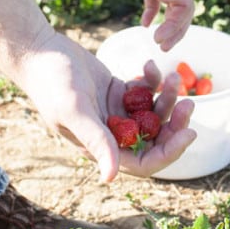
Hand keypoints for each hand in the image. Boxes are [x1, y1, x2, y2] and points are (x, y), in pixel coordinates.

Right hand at [17, 31, 195, 180]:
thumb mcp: (75, 111)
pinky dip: (152, 81)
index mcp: (101, 147)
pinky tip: (148, 65)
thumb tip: (110, 178)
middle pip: (155, 139)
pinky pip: (145, 92)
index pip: (144, 162)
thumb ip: (96, 141)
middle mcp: (112, 133)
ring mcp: (117, 112)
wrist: (40, 51)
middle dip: (174, 123)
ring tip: (173, 77)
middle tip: (187, 101)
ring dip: (167, 98)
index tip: (189, 133)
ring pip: (154, 114)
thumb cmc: (52, 82)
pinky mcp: (118, 92)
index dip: (170, 152)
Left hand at [93, 0, 193, 50]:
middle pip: (181, 9)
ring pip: (168, 6)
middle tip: (161, 47)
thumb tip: (170, 1)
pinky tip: (144, 24)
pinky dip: (151, 12)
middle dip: (176, 29)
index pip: (184, 3)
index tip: (159, 38)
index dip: (176, 24)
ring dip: (167, 24)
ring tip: (157, 41)